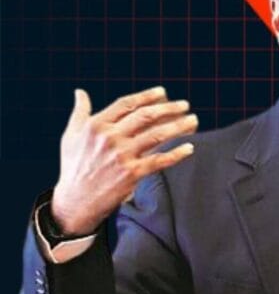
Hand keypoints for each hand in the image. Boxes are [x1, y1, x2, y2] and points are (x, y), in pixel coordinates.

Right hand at [51, 86, 197, 234]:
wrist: (75, 201)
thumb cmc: (74, 167)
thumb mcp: (70, 136)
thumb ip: (79, 112)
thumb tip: (79, 92)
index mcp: (95, 125)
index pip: (126, 104)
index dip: (146, 96)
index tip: (162, 92)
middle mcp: (109, 138)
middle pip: (145, 116)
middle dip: (169, 108)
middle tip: (185, 105)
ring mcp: (121, 155)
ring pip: (157, 135)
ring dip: (179, 126)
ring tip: (193, 120)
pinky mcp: (132, 173)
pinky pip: (159, 160)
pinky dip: (177, 153)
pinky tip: (189, 148)